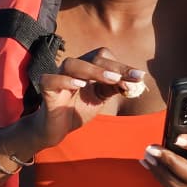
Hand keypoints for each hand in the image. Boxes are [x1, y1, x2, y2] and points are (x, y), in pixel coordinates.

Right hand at [25, 47, 145, 149]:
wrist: (57, 128)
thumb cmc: (78, 109)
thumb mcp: (101, 97)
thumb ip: (115, 87)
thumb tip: (135, 82)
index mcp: (87, 67)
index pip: (105, 57)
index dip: (122, 66)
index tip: (139, 77)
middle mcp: (73, 68)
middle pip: (93, 58)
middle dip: (113, 68)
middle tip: (127, 78)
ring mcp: (58, 77)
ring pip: (72, 64)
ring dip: (93, 71)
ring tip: (110, 80)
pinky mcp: (47, 90)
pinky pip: (51, 80)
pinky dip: (65, 81)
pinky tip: (79, 86)